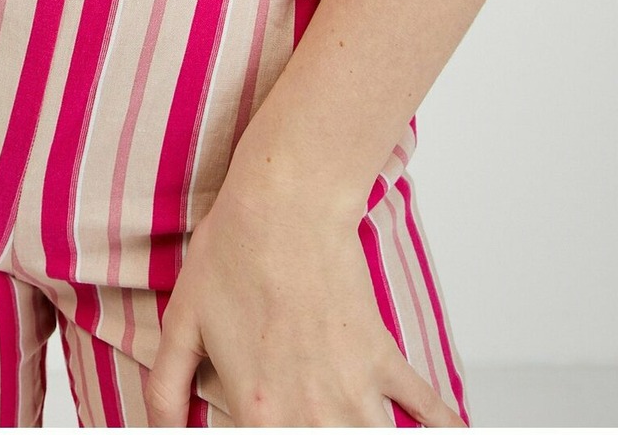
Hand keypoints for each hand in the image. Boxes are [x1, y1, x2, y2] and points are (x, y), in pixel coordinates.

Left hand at [145, 165, 465, 427]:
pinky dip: (442, 427)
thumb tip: (163, 432)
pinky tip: (455, 432)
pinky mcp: (384, 359)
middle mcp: (313, 416)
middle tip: (314, 420)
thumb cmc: (232, 255)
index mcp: (260, 415)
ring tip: (356, 425)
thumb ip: (166, 391)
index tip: (264, 426)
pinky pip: (427, 410)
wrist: (286, 205)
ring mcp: (355, 390)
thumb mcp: (180, 324)